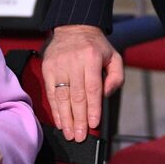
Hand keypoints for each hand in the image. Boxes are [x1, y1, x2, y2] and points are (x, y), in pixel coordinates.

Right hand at [41, 25, 123, 140]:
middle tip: (80, 136)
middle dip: (78, 119)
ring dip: (65, 118)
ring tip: (69, 133)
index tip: (94, 124)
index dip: (93, 108)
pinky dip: (55, 109)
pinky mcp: (47, 68)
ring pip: (62, 96)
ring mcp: (58, 65)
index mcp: (91, 58)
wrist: (73, 27)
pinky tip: (59, 121)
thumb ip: (116, 77)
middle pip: (76, 96)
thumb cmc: (96, 46)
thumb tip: (105, 95)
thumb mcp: (114, 56)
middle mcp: (74, 61)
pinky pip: (51, 93)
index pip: (92, 88)